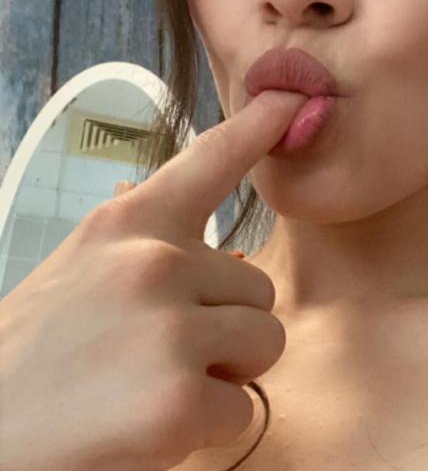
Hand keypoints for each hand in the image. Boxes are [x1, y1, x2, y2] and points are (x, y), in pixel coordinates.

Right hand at [0, 91, 307, 470]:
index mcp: (126, 225)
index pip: (208, 161)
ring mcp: (168, 328)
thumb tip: (191, 229)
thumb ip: (142, 248)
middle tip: (164, 353)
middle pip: (258, 286)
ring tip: (161, 385)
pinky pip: (244, 408)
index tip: (291, 100)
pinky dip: (209, 426)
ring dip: (227, 371)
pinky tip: (154, 425)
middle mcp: (153, 261)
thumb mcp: (82, 274)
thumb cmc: (38, 355)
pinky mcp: (179, 399)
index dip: (255, 129)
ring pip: (266, 339)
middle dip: (228, 326)